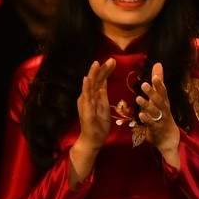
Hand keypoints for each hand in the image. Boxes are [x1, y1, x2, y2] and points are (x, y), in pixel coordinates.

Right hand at [70, 59, 116, 182]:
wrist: (93, 139)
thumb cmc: (99, 124)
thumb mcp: (103, 106)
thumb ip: (102, 94)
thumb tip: (104, 82)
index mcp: (94, 96)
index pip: (100, 80)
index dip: (106, 70)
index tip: (114, 61)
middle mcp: (87, 96)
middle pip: (95, 80)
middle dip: (102, 69)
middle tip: (112, 59)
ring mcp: (85, 102)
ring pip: (90, 85)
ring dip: (94, 74)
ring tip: (97, 63)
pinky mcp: (85, 109)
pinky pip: (86, 96)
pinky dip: (86, 87)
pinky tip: (87, 79)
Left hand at [135, 62, 181, 162]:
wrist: (168, 138)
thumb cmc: (162, 114)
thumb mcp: (160, 98)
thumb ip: (158, 82)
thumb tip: (158, 64)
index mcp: (164, 101)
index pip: (163, 91)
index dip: (159, 84)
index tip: (155, 76)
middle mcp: (164, 109)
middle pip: (159, 100)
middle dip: (153, 92)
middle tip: (144, 84)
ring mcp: (161, 119)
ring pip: (155, 111)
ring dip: (147, 105)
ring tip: (138, 98)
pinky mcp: (156, 129)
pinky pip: (152, 124)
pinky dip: (147, 119)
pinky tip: (140, 115)